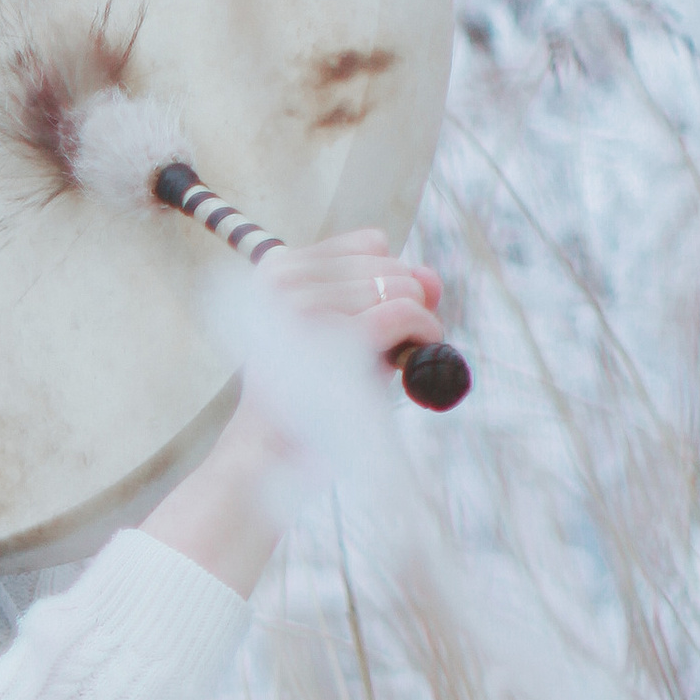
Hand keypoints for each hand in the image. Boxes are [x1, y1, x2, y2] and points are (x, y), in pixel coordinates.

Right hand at [143, 230, 448, 597]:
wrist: (268, 457)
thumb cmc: (302, 401)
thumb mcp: (341, 335)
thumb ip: (388, 296)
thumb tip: (431, 276)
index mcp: (278, 268)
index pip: (370, 242)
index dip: (391, 278)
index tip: (385, 320)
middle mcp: (285, 278)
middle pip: (390, 263)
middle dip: (406, 303)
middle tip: (389, 351)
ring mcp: (306, 304)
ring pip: (402, 286)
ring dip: (418, 322)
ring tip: (396, 361)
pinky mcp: (332, 336)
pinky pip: (404, 313)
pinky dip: (424, 334)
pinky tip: (415, 360)